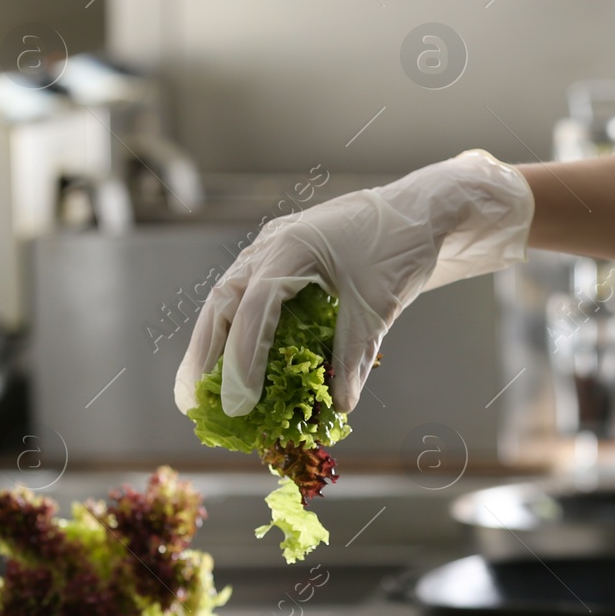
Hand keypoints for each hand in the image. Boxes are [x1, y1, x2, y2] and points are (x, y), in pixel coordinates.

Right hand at [175, 150, 533, 415]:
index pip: (254, 307)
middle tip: (191, 402)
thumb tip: (339, 405)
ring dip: (213, 342)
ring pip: (229, 296)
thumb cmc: (402, 247)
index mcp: (293, 246)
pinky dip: (238, 328)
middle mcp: (273, 244)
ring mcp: (274, 247)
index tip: (237, 402)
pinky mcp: (285, 257)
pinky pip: (249, 294)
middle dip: (204, 353)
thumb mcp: (378, 306)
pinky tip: (233, 360)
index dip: (242, 358)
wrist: (423, 210)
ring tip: (199, 388)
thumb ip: (353, 355)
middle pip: (223, 300)